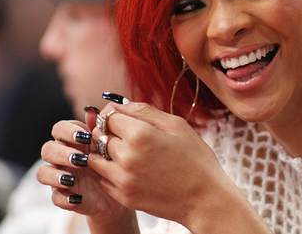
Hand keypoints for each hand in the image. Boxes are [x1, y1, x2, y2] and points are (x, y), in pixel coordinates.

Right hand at [37, 116, 134, 227]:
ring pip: (42, 173)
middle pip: (47, 149)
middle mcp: (62, 157)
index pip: (59, 129)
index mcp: (73, 141)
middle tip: (81, 160)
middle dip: (61, 153)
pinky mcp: (63, 197)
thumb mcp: (109, 146)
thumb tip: (91, 111)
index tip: (85, 138)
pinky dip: (64, 198)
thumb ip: (99, 129)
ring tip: (73, 180)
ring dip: (55, 175)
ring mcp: (60, 177)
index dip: (67, 131)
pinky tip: (78, 199)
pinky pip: (55, 198)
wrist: (120, 192)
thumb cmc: (113, 163)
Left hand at [89, 102, 234, 227]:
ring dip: (105, 152)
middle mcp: (126, 157)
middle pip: (100, 135)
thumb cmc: (195, 158)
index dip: (114, 113)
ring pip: (96, 158)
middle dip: (109, 131)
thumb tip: (119, 103)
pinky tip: (129, 169)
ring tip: (126, 152)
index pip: (108, 116)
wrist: (205, 199)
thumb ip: (145, 111)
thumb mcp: (176, 125)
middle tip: (127, 134)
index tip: (124, 117)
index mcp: (140, 134)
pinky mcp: (123, 196)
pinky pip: (103, 178)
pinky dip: (110, 171)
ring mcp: (123, 179)